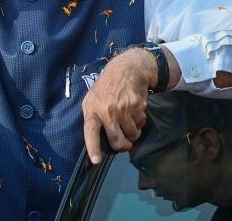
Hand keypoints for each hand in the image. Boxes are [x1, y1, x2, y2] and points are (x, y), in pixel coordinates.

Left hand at [81, 48, 153, 163]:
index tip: (96, 161)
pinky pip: (141, 124)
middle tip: (126, 143)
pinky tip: (135, 110)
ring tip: (129, 120)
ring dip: (134, 132)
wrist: (126, 70)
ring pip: (132, 135)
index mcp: (91, 109)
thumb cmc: (106, 88)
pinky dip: (140, 121)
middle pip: (117, 140)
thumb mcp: (93, 99)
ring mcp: (122, 108)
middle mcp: (106, 110)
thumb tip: (99, 140)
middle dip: (123, 146)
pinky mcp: (137, 106)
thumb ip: (94, 117)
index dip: (93, 147)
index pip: (90, 131)